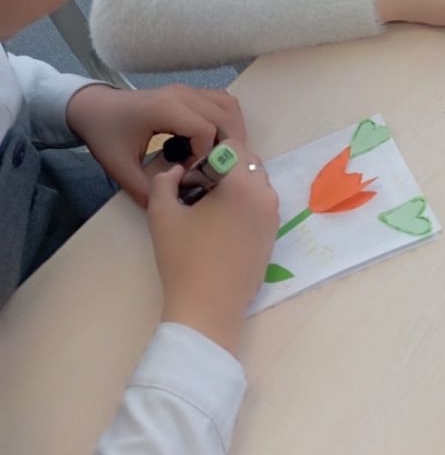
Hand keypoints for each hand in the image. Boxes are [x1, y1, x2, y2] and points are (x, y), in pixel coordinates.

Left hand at [67, 84, 245, 206]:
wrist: (93, 108)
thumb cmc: (105, 134)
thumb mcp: (119, 168)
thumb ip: (145, 190)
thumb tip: (172, 207)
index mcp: (165, 109)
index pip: (205, 131)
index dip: (205, 157)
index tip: (190, 174)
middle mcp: (182, 94)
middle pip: (225, 117)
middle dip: (226, 147)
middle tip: (213, 170)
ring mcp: (188, 90)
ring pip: (229, 106)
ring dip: (232, 132)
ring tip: (219, 156)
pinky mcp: (191, 92)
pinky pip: (222, 102)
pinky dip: (227, 121)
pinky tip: (215, 142)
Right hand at [149, 141, 278, 355]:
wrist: (208, 307)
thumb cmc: (183, 259)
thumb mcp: (161, 213)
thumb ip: (164, 180)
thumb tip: (178, 169)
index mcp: (242, 185)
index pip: (233, 146)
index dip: (209, 155)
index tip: (192, 177)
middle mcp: (265, 196)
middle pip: (249, 162)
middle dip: (225, 168)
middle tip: (199, 191)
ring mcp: (273, 217)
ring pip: (257, 183)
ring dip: (237, 185)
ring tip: (210, 209)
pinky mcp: (274, 235)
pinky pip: (262, 204)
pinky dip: (246, 204)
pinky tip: (222, 226)